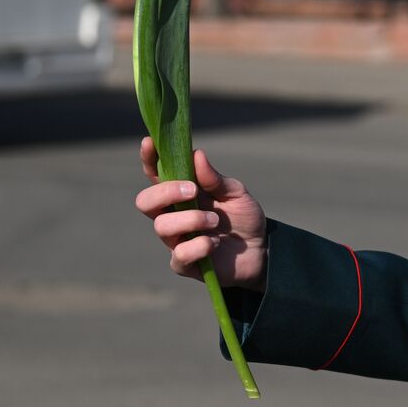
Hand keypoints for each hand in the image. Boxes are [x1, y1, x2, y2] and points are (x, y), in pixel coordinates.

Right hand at [134, 137, 267, 291]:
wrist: (262, 251)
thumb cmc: (243, 218)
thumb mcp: (236, 193)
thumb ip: (215, 178)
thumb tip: (196, 155)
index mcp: (181, 194)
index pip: (155, 175)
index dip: (148, 159)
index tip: (148, 143)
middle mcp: (172, 215)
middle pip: (145, 201)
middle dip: (165, 192)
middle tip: (192, 191)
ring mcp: (176, 240)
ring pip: (162, 226)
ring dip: (191, 219)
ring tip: (216, 221)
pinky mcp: (185, 263)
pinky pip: (179, 255)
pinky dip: (199, 246)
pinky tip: (215, 243)